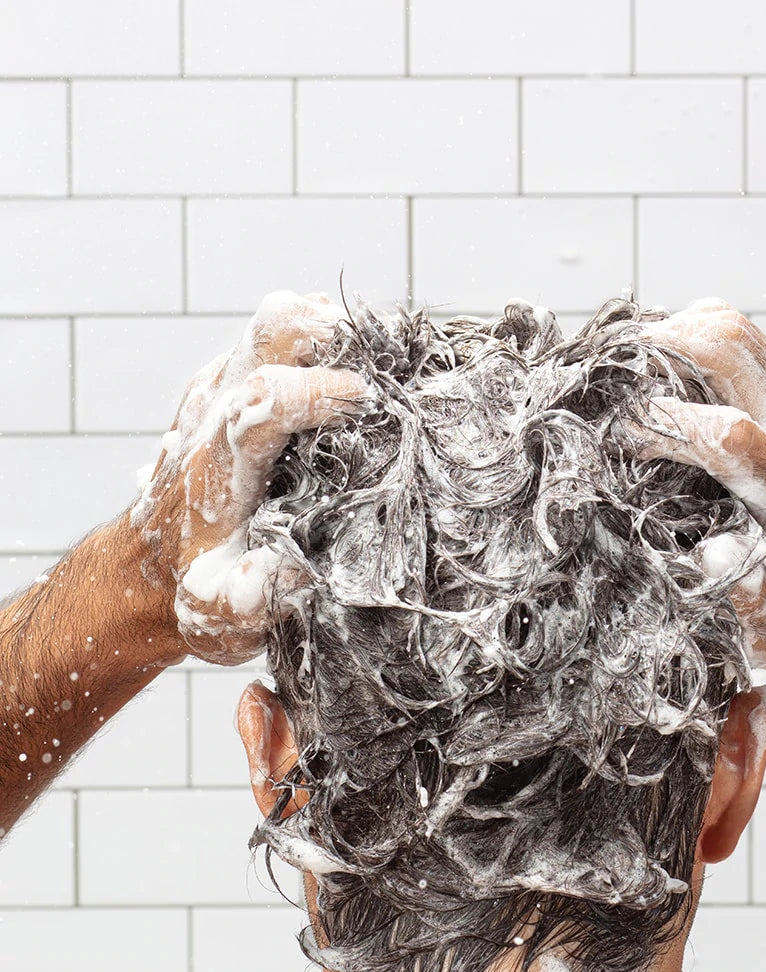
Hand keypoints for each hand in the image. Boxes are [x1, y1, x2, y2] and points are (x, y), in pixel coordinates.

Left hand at [130, 290, 373, 663]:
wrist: (143, 572)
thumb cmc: (190, 592)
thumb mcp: (218, 615)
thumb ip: (252, 595)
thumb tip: (300, 564)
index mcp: (218, 464)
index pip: (264, 399)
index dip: (322, 392)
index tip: (369, 403)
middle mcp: (213, 413)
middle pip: (272, 330)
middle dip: (334, 333)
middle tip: (383, 363)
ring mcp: (218, 393)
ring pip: (276, 324)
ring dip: (332, 334)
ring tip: (379, 365)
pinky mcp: (227, 389)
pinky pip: (275, 341)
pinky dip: (321, 346)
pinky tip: (350, 381)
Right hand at [620, 298, 765, 679]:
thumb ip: (753, 600)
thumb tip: (711, 554)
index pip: (738, 442)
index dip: (671, 426)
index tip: (624, 430)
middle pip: (736, 355)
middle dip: (666, 347)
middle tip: (613, 368)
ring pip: (740, 334)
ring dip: (677, 334)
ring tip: (630, 361)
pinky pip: (746, 343)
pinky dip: (696, 339)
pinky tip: (664, 366)